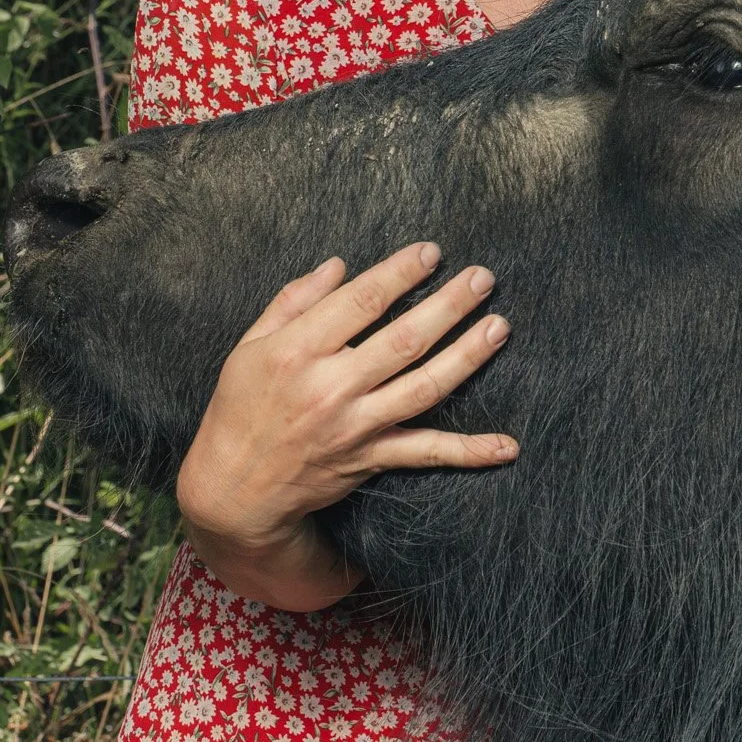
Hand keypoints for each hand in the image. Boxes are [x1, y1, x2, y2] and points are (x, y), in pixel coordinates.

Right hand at [175, 242, 515, 611]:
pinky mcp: (371, 458)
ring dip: (468, 356)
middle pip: (404, 340)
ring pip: (425, 387)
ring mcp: (356, 426)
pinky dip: (469, 451)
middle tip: (483, 277)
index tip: (432, 253)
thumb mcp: (249, 346)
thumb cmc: (240, 407)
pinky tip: (507, 446)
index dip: (400, 274)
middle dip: (449, 305)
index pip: (360, 303)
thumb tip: (340, 265)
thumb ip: (294, 301)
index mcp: (297, 352)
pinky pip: (427, 453)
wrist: (233, 488)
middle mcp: (331, 388)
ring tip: (499, 326)